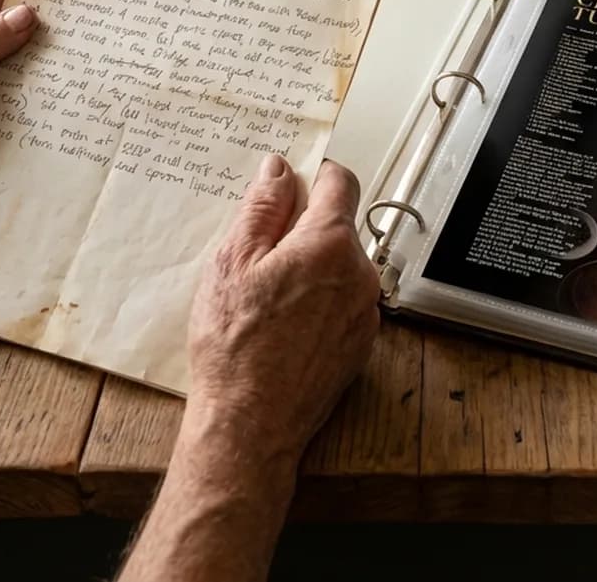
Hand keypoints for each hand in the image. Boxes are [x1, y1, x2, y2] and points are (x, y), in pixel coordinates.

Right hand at [185, 156, 379, 469]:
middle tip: (259, 249)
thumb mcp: (233, 262)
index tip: (289, 180)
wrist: (250, 426)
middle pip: (338, 225)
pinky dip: (318, 300)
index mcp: (330, 243)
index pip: (339, 181)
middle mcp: (359, 273)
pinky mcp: (360, 343)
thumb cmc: (235, 347)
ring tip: (266, 294)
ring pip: (339, 265)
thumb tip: (279, 169)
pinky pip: (342, 301)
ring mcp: (364, 311)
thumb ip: (262, 207)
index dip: (313, 174)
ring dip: (310, 266)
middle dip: (303, 227)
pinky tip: (282, 323)